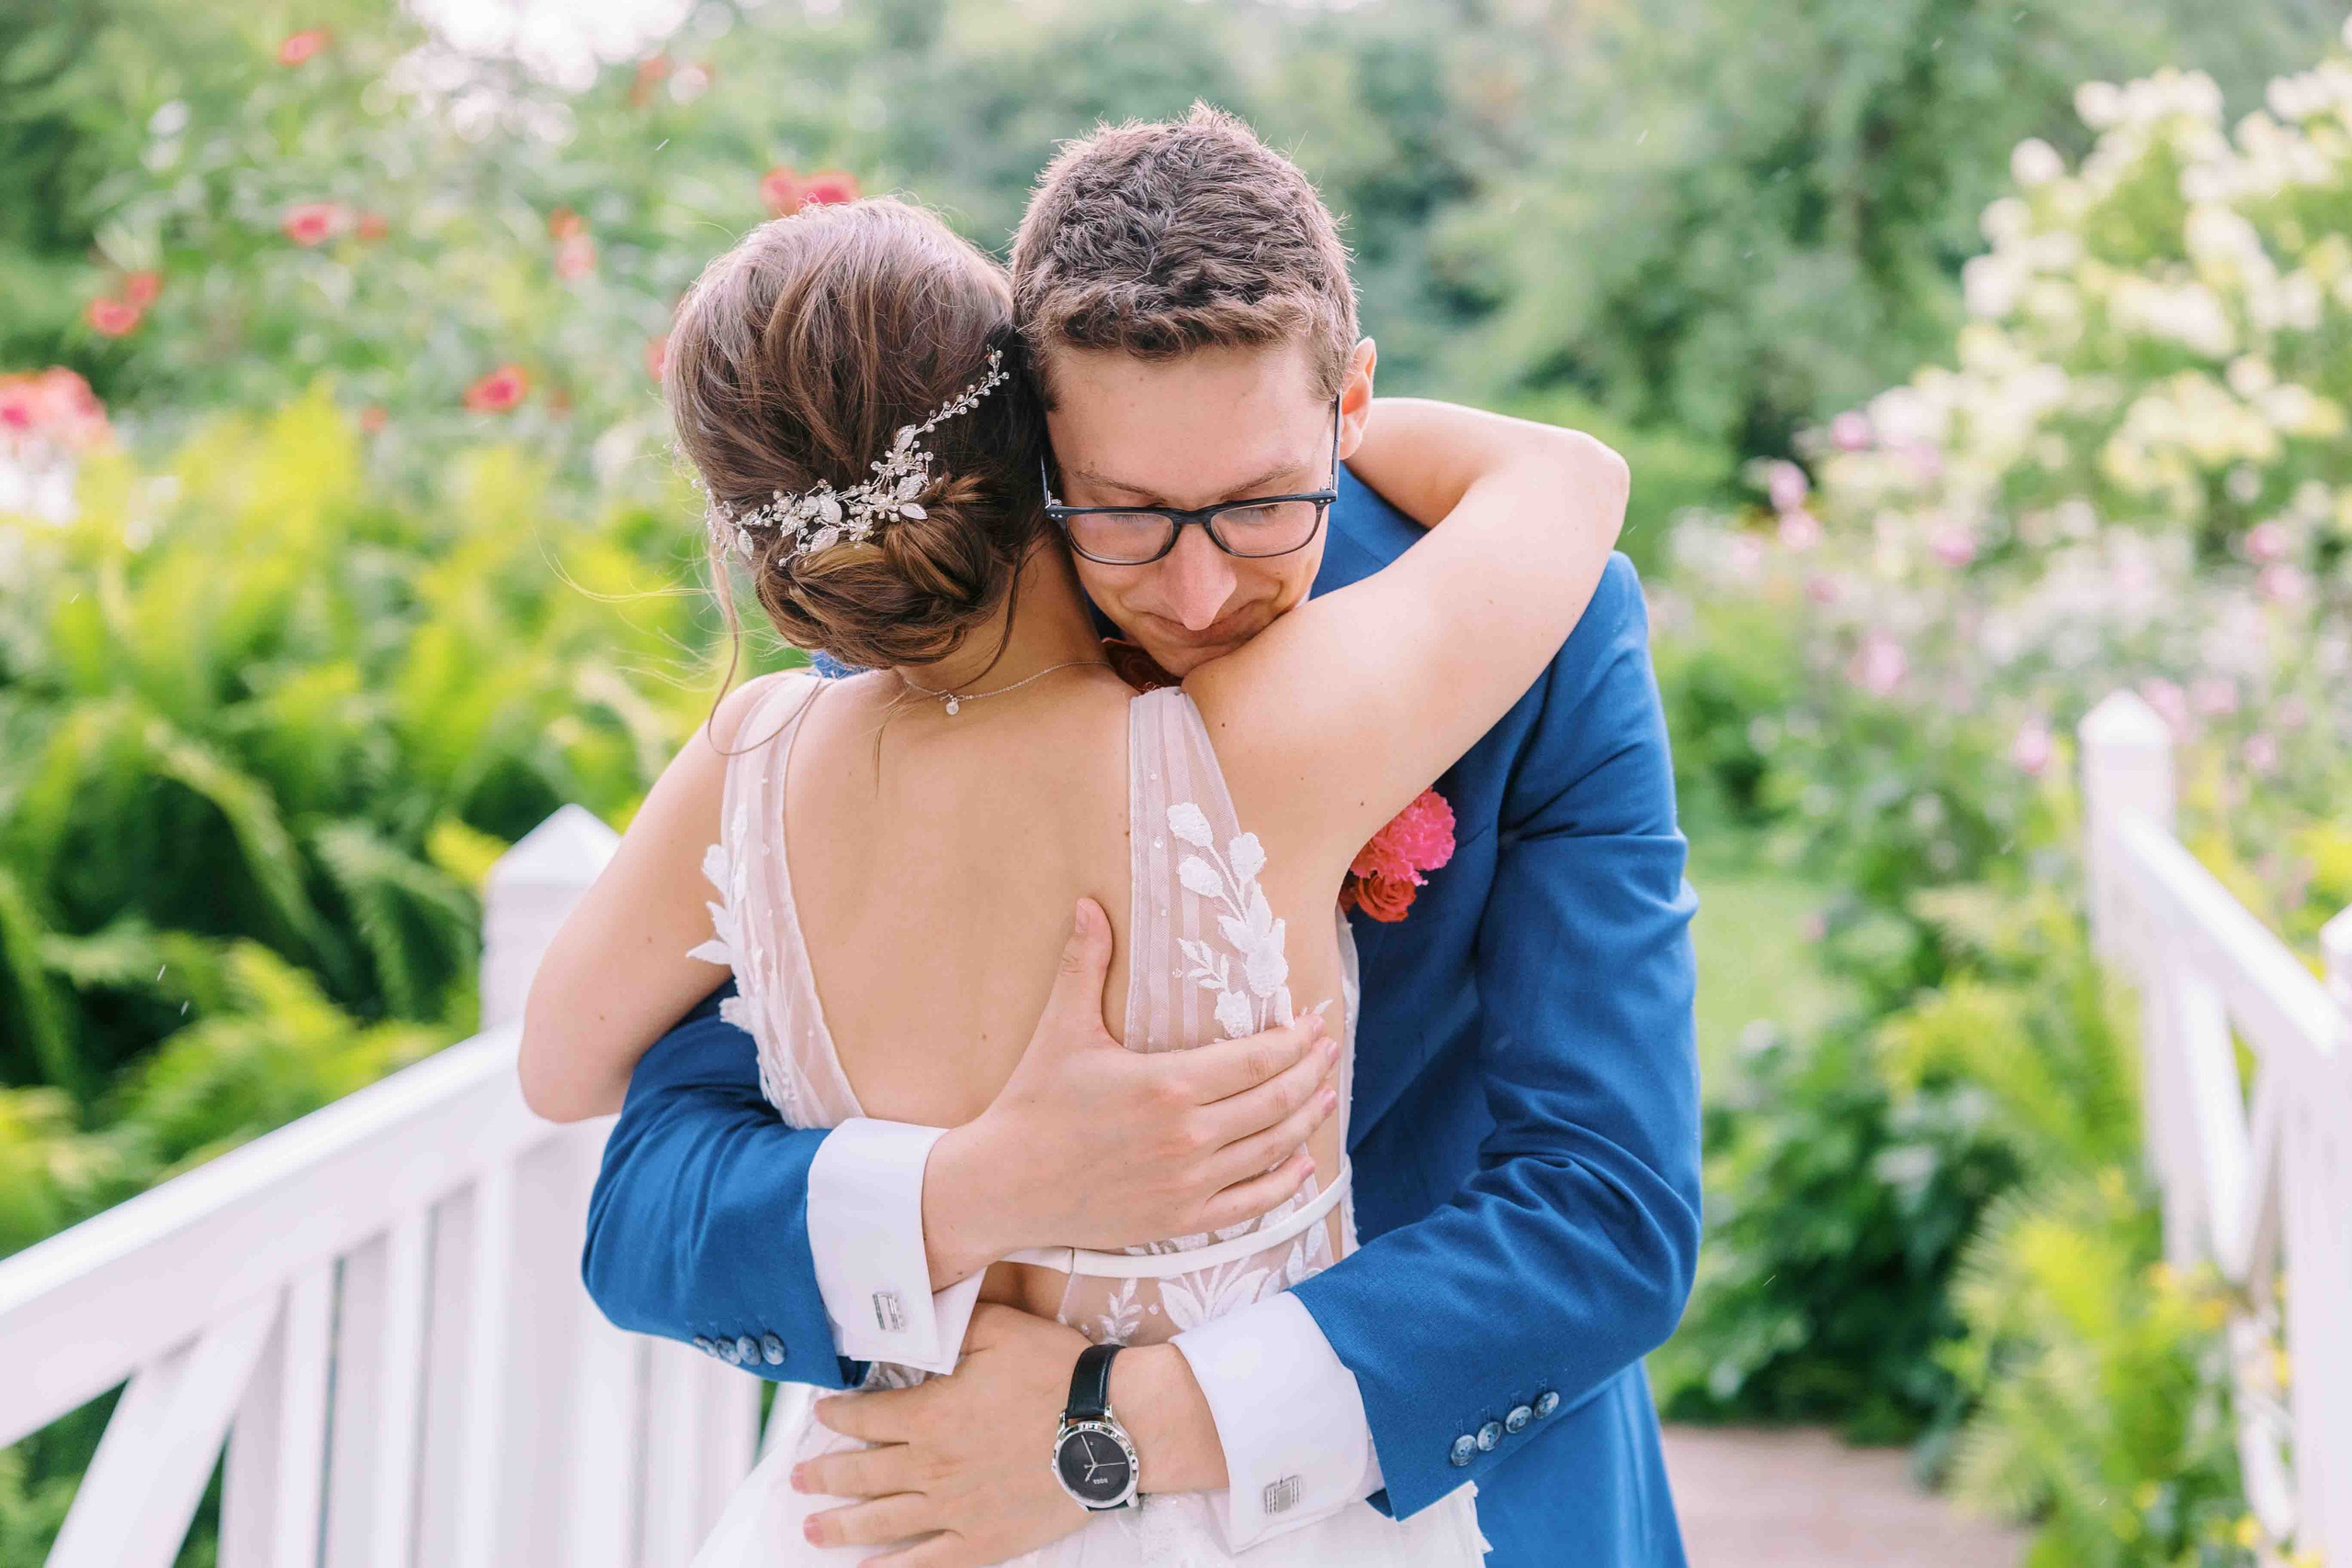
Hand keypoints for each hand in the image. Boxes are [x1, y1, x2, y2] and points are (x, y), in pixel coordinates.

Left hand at [792, 1306, 1090, 1565]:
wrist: (1111, 1428)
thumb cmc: (1057, 1373)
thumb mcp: (1002, 1328)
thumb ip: (952, 1323)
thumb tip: (915, 1315)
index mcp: (930, 1415)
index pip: (866, 1418)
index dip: (836, 1417)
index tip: (820, 1416)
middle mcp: (931, 1467)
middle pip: (862, 1474)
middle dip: (824, 1476)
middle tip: (798, 1479)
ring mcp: (955, 1510)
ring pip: (882, 1522)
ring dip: (841, 1525)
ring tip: (810, 1529)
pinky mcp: (984, 1541)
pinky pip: (927, 1563)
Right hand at [922, 899, 1338, 1284]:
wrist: (1002, 1186)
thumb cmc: (1033, 1103)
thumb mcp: (1062, 1028)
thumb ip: (1084, 963)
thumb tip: (1090, 903)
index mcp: (1168, 1085)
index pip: (1257, 1059)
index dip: (1295, 1040)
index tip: (1312, 1022)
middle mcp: (1188, 1137)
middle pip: (1276, 1102)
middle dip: (1311, 1072)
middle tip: (1330, 1051)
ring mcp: (1188, 1184)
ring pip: (1272, 1149)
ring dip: (1307, 1121)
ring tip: (1326, 1095)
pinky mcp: (1180, 1220)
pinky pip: (1251, 1203)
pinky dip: (1285, 1182)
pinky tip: (1300, 1162)